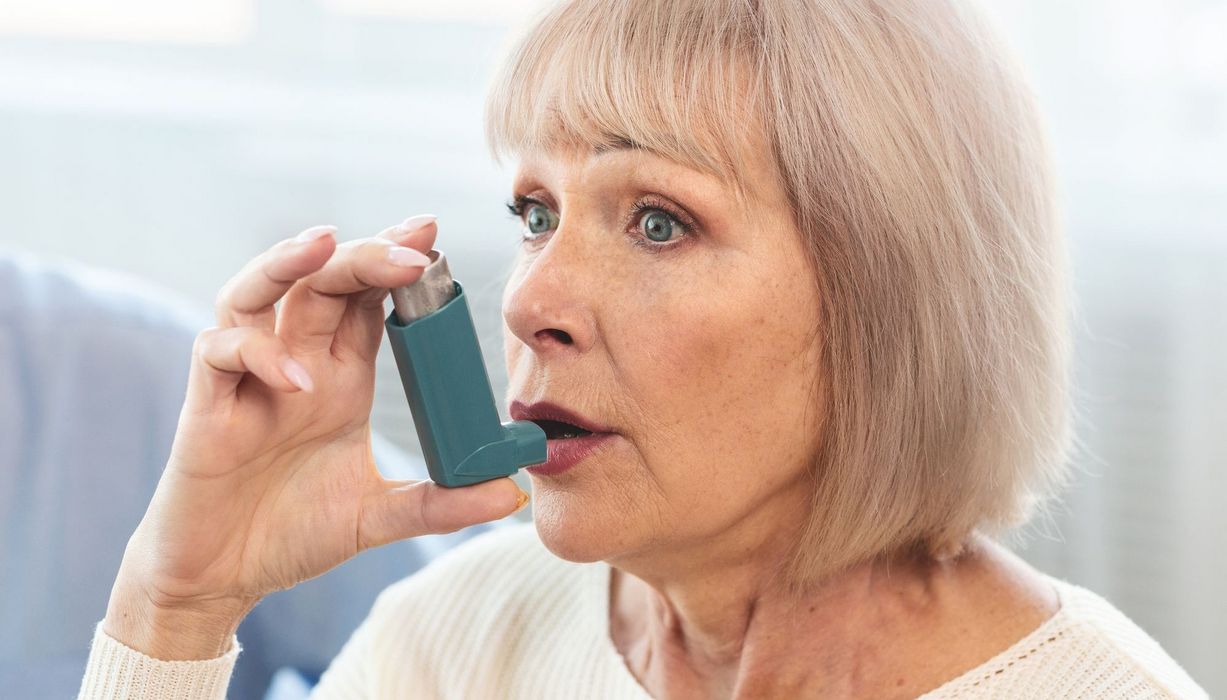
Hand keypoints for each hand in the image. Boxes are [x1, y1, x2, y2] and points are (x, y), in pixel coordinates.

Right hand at [103, 217, 525, 659]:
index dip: (397, 266)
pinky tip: (297, 379)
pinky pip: (219, 352)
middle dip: (366, 254)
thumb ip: (440, 504)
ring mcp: (249, 380)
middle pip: (324, 282)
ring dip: (288, 263)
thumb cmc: (292, 534)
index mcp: (342, 378)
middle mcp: (298, 365)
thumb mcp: (379, 517)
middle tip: (414, 241)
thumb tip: (510, 495)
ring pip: (256, 292)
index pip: (370, 301)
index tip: (434, 240)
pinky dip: (256, 352)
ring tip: (328, 243)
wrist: (222, 577)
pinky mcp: (207, 407)